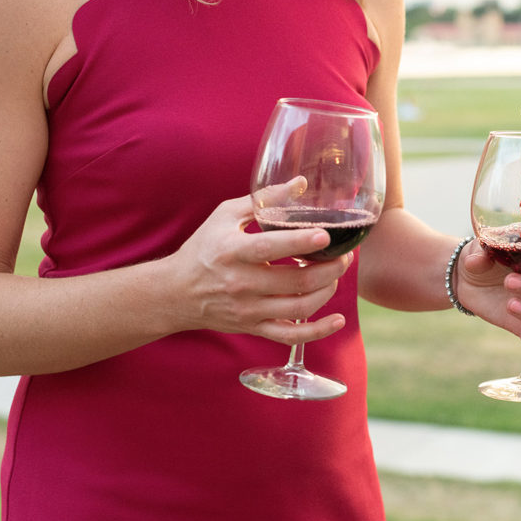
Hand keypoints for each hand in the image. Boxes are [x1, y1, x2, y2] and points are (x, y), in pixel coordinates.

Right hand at [164, 194, 352, 345]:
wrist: (175, 293)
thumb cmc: (204, 248)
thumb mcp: (225, 216)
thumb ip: (263, 199)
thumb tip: (301, 183)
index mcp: (233, 251)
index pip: (270, 248)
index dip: (301, 242)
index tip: (326, 234)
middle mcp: (241, 283)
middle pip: (296, 282)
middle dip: (329, 269)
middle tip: (345, 255)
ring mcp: (248, 310)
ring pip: (299, 309)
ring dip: (327, 291)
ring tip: (336, 274)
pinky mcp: (253, 327)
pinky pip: (290, 337)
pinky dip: (318, 332)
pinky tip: (338, 320)